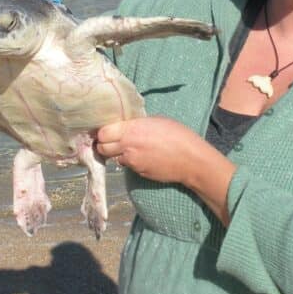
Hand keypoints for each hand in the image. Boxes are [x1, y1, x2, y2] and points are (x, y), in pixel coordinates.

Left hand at [96, 117, 236, 224]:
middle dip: (104, 144)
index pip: (102, 133)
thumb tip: (126, 126)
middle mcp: (127, 146)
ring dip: (118, 153)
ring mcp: (132, 162)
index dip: (102, 132)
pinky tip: (144, 156)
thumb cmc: (178, 134)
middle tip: (112, 140)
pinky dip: (131, 161)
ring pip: (114, 158)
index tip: (107, 130)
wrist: (191, 159)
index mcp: (131, 130)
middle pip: (102, 148)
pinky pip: (128, 165)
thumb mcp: (155, 121)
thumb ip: (136, 124)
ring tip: (131, 148)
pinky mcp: (138, 173)